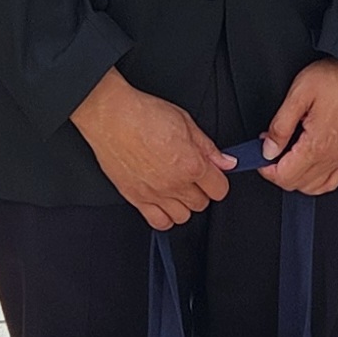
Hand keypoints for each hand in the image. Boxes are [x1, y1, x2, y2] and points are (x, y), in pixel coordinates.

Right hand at [73, 68, 231, 228]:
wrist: (111, 116)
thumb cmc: (144, 114)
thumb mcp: (186, 122)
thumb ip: (208, 148)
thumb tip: (226, 162)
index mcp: (191, 164)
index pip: (219, 189)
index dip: (218, 180)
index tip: (212, 174)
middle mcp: (174, 184)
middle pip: (201, 204)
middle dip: (201, 190)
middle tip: (192, 175)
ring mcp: (155, 194)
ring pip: (183, 217)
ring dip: (183, 204)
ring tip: (177, 187)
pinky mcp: (136, 198)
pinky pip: (159, 222)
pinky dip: (165, 217)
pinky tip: (163, 201)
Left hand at [260, 58, 337, 195]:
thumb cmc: (336, 78)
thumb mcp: (298, 94)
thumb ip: (280, 126)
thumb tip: (268, 149)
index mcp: (317, 145)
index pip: (284, 176)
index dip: (265, 169)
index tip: (259, 155)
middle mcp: (332, 157)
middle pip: (296, 184)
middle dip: (277, 171)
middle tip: (270, 149)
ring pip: (313, 187)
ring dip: (294, 177)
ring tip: (286, 156)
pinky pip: (332, 182)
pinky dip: (315, 182)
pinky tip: (307, 168)